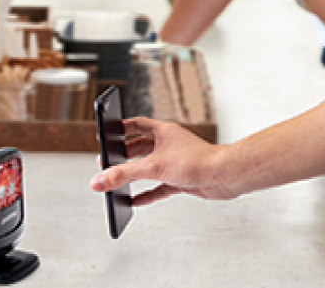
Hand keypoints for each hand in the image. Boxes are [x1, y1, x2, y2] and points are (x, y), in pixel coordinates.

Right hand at [90, 117, 238, 205]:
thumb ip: (124, 174)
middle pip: (141, 147)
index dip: (120, 129)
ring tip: (118, 181)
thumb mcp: (154, 167)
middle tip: (109, 163)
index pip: (137, 125)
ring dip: (134, 175)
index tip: (106, 135)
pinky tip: (135, 201)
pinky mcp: (181, 179)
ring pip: (149, 167)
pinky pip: (159, 186)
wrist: (224, 176)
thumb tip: (100, 180)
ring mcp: (176, 162)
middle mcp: (170, 144)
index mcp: (164, 131)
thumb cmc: (199, 161)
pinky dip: (146, 193)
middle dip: (124, 155)